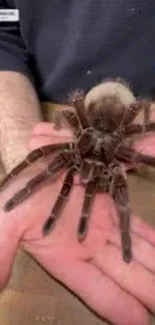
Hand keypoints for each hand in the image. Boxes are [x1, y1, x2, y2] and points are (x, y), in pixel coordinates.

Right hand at [0, 122, 154, 324]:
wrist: (31, 164)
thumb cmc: (17, 195)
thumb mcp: (5, 223)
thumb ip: (1, 252)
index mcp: (65, 257)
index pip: (97, 289)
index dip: (119, 308)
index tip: (142, 324)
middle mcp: (87, 245)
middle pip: (125, 275)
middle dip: (148, 291)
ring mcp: (102, 224)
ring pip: (135, 252)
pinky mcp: (109, 204)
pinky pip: (134, 224)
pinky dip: (151, 238)